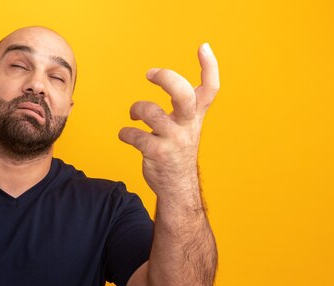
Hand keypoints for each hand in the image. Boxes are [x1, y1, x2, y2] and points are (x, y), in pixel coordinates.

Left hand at [118, 43, 219, 196]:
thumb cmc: (178, 151)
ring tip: (133, 114)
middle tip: (150, 74)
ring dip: (137, 109)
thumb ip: (184, 105)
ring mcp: (174, 140)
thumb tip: (168, 78)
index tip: (203, 47)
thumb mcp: (187, 126)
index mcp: (196, 116)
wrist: (177, 187)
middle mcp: (187, 126)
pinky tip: (126, 135)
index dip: (209, 66)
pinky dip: (125, 133)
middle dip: (166, 79)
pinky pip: (135, 135)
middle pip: (183, 95)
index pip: (210, 88)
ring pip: (151, 112)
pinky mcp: (158, 153)